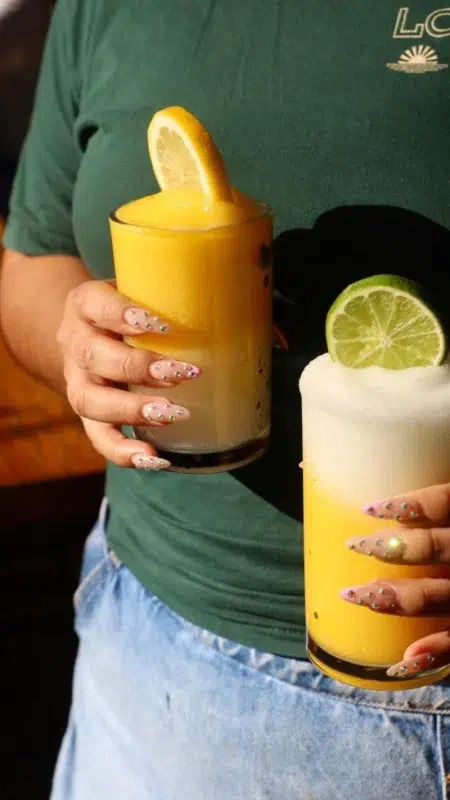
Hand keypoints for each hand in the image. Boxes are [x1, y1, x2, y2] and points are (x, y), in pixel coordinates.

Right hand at [57, 280, 200, 469]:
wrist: (89, 331)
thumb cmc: (132, 310)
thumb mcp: (146, 293)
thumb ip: (188, 302)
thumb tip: (268, 330)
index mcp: (86, 304)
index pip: (95, 302)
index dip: (121, 313)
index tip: (159, 324)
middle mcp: (75, 342)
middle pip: (94, 356)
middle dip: (136, 367)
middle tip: (179, 374)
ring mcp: (77, 380)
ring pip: (89, 400)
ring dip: (131, 410)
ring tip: (170, 415)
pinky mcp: (87, 414)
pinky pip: (98, 437)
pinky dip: (123, 451)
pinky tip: (154, 458)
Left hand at [340, 483, 449, 677]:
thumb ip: (442, 495)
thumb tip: (371, 458)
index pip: (447, 501)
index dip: (411, 503)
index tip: (371, 507)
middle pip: (436, 548)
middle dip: (390, 548)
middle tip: (353, 544)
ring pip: (439, 596)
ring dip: (396, 598)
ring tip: (354, 596)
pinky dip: (435, 653)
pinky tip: (402, 659)